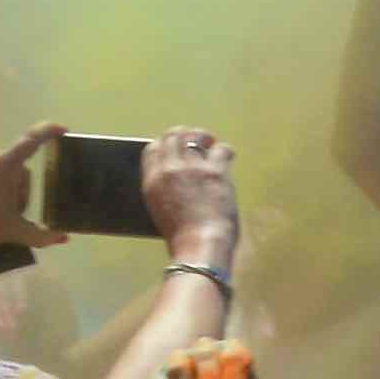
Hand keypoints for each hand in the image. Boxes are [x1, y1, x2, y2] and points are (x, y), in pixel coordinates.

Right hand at [138, 125, 238, 260]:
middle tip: (194, 138)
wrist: (199, 244)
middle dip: (184, 134)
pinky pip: (220, 149)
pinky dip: (224, 150)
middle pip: (173, 136)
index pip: (152, 149)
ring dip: (203, 137)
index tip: (173, 145)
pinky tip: (228, 155)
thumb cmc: (182, 237)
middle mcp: (169, 168)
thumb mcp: (160, 211)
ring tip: (210, 143)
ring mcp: (192, 167)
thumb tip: (177, 180)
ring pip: (194, 137)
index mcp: (152, 181)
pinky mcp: (214, 171)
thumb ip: (164, 190)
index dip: (164, 143)